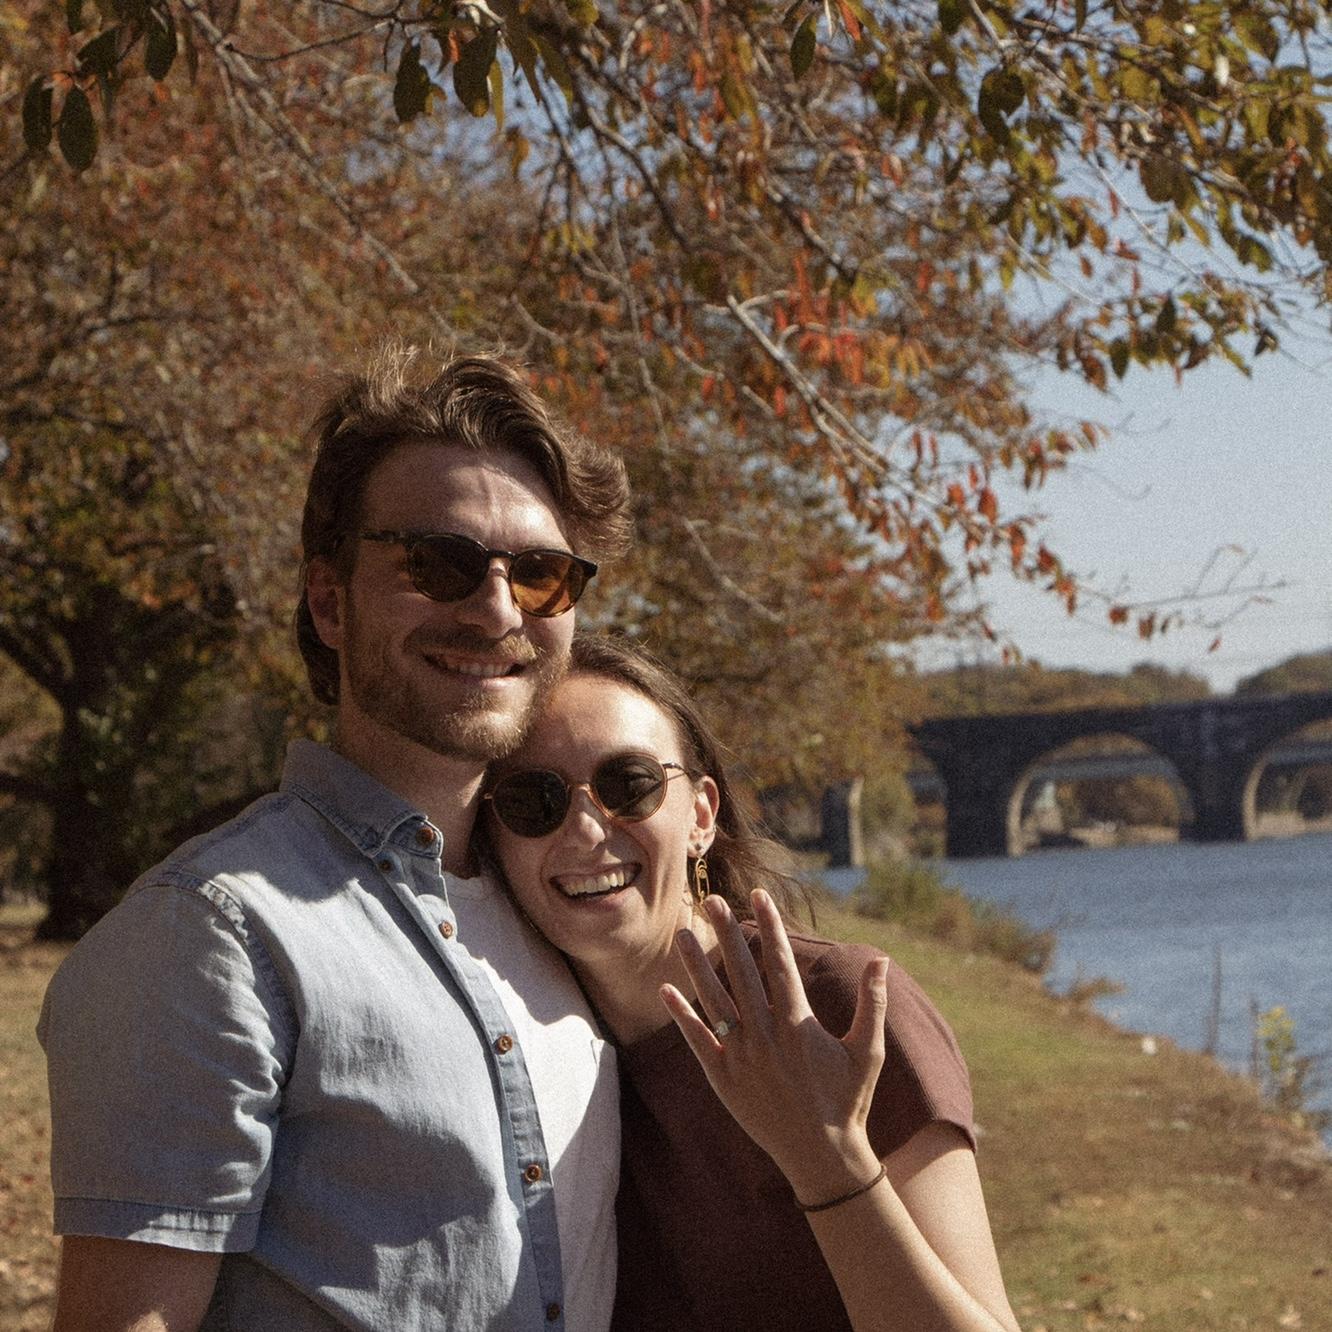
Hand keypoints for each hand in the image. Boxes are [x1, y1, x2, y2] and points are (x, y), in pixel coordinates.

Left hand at [660, 888, 889, 1202]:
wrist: (822, 1156)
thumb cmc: (849, 1100)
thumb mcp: (869, 1051)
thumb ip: (873, 1003)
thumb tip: (881, 959)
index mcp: (798, 1024)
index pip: (779, 963)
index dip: (770, 926)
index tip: (759, 895)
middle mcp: (765, 1036)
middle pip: (741, 973)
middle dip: (727, 933)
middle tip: (712, 900)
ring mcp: (741, 1057)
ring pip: (713, 1001)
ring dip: (696, 966)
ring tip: (683, 933)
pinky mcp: (723, 1079)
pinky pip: (697, 1041)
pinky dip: (681, 1016)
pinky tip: (666, 990)